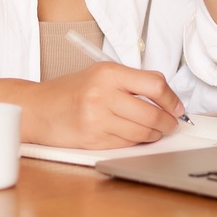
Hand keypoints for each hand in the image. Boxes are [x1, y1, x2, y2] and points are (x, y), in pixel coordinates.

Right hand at [28, 63, 185, 147]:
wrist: (38, 109)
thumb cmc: (70, 91)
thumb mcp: (100, 74)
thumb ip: (131, 82)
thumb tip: (167, 97)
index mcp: (108, 73)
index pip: (154, 85)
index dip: (172, 99)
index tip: (177, 107)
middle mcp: (102, 94)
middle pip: (152, 113)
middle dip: (168, 122)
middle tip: (172, 123)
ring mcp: (97, 119)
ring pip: (142, 132)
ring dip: (155, 134)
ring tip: (156, 131)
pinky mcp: (93, 139)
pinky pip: (127, 143)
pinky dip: (137, 141)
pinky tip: (136, 136)